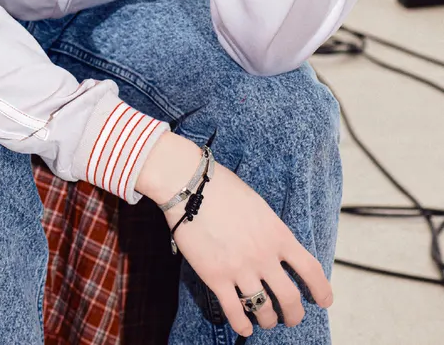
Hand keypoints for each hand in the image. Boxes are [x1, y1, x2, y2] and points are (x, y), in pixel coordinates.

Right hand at [137, 133, 332, 336]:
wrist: (190, 185)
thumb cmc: (223, 187)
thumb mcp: (259, 206)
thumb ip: (271, 230)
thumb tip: (276, 248)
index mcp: (278, 234)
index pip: (311, 270)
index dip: (322, 290)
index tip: (324, 301)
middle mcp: (264, 256)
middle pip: (290, 299)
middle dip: (294, 314)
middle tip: (292, 317)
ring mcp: (241, 269)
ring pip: (264, 310)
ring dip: (268, 320)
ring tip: (266, 320)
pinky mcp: (216, 277)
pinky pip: (234, 311)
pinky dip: (242, 325)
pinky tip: (244, 328)